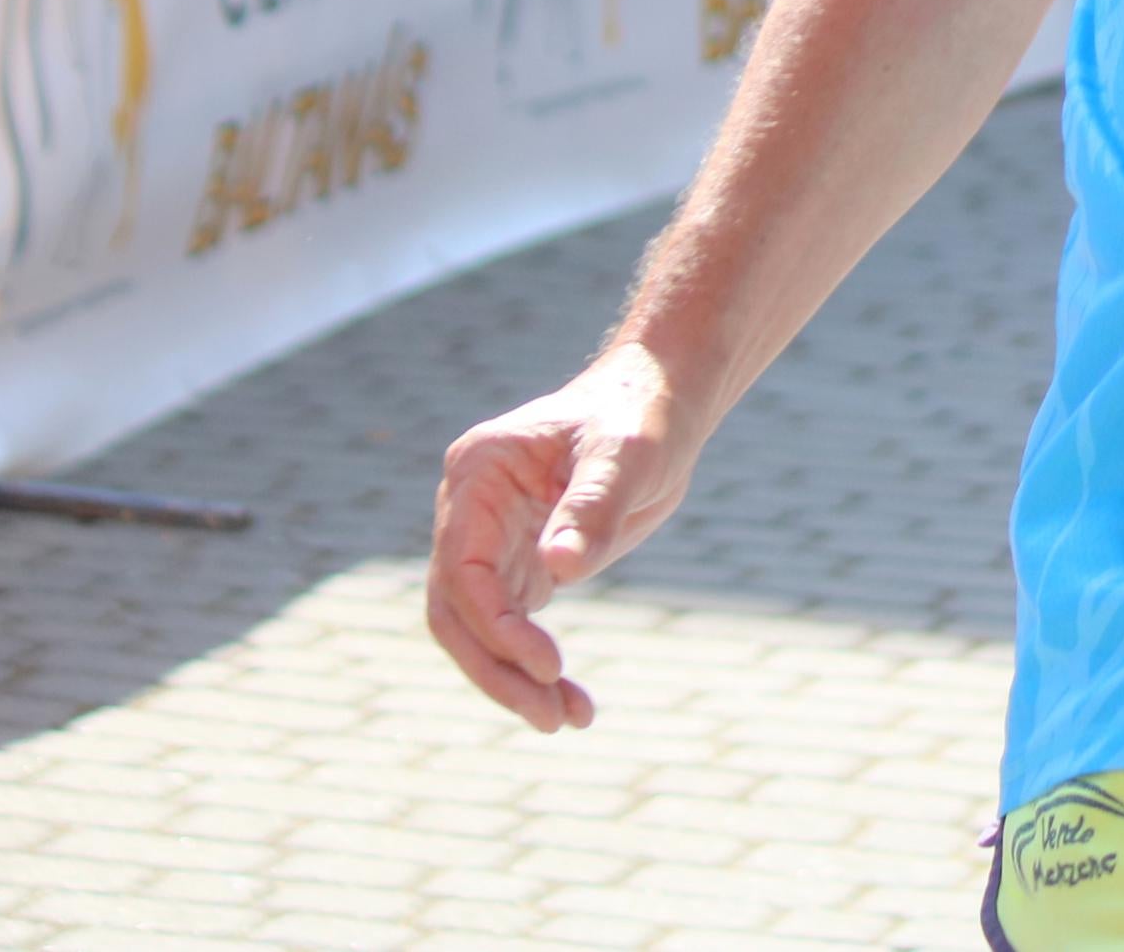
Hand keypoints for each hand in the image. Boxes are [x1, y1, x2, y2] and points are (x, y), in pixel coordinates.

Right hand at [426, 342, 696, 731]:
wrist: (666, 404)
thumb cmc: (644, 415)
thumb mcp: (628, 454)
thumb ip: (592, 506)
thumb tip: (559, 569)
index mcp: (479, 473)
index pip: (463, 567)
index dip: (497, 625)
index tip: (548, 665)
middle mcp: (470, 510)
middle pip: (457, 610)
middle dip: (497, 669)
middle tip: (550, 717)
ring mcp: (492, 539)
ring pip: (480, 629)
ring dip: (514, 679)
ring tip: (569, 720)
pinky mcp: (522, 564)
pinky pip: (512, 628)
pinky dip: (534, 667)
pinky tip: (573, 704)